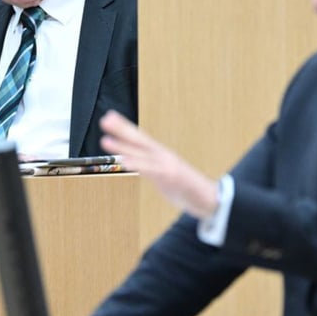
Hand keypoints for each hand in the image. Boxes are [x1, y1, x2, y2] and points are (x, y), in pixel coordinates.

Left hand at [100, 110, 218, 218]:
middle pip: (139, 140)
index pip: (140, 138)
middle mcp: (163, 156)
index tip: (110, 116)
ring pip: (142, 153)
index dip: (125, 128)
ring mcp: (166, 165)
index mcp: (161, 154)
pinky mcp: (170, 177)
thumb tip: (136, 161)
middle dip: (122, 130)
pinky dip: (137, 164)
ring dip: (123, 147)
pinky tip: (124, 161)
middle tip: (105, 119)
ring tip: (105, 141)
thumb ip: (151, 167)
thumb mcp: (166, 174)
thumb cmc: (186, 187)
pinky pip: (150, 170)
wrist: (210, 199)